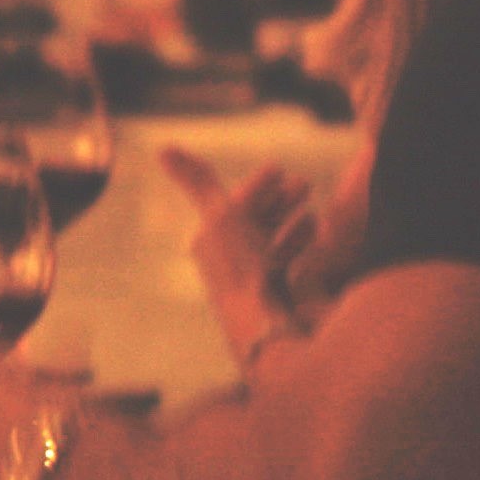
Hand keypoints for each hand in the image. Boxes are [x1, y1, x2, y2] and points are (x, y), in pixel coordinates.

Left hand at [160, 148, 316, 364]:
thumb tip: (162, 148)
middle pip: (253, 223)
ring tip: (313, 210)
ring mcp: (251, 284)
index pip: (232, 204)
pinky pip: (286, 267)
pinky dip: (300, 247)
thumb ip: (197, 181)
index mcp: (209, 244)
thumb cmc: (241, 269)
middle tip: (305, 184)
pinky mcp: (274, 301)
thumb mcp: (219, 216)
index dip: (255, 185)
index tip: (278, 167)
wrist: (268, 331)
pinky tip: (316, 235)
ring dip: (291, 221)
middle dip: (278, 200)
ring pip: (271, 244)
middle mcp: (227, 264)